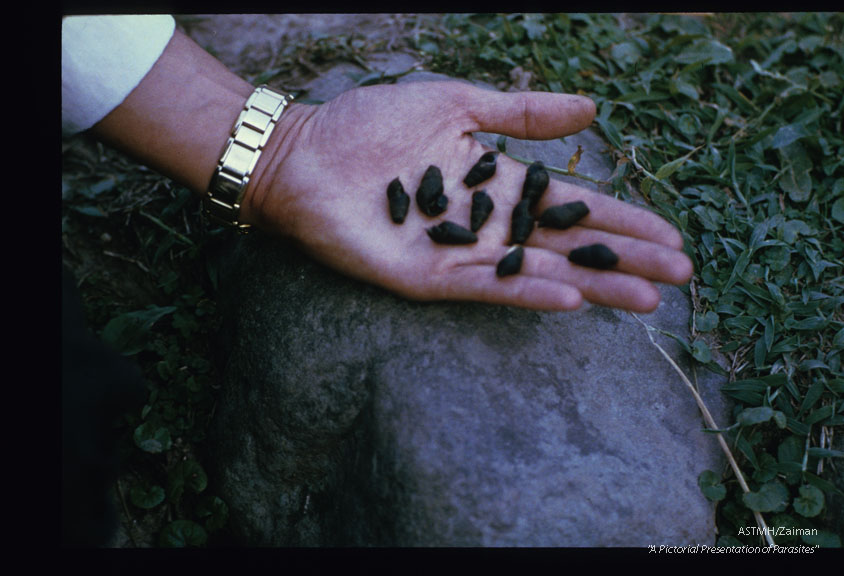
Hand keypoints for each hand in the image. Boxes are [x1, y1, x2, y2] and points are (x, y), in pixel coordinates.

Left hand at [245, 81, 692, 312]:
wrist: (305, 153)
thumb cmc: (371, 126)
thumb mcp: (457, 104)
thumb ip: (521, 112)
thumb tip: (593, 109)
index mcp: (498, 184)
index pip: (573, 206)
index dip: (622, 220)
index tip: (671, 235)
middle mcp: (487, 224)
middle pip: (567, 246)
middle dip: (624, 260)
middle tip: (679, 277)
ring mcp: (459, 255)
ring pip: (538, 271)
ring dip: (592, 284)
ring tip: (646, 298)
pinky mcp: (426, 278)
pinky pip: (485, 286)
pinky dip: (526, 291)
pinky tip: (570, 295)